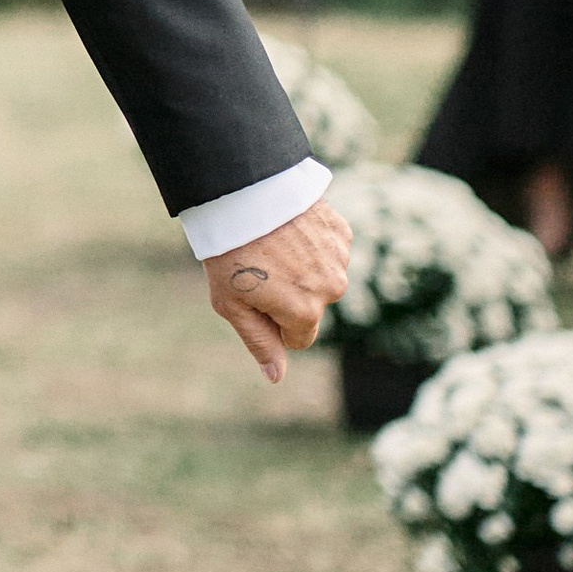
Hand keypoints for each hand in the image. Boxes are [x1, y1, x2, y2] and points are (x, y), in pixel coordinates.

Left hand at [205, 193, 351, 383]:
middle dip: (290, 294)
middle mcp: (331, 289)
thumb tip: (276, 377)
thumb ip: (259, 343)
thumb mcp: (232, 305)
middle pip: (311, 307)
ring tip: (272, 244)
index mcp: (304, 313)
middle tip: (260, 266)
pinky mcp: (342, 232)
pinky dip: (311, 244)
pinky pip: (329, 251)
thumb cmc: (230, 253)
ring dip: (301, 267)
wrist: (243, 194)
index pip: (298, 337)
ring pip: (321, 278)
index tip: (255, 296)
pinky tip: (289, 229)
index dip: (273, 321)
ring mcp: (339, 259)